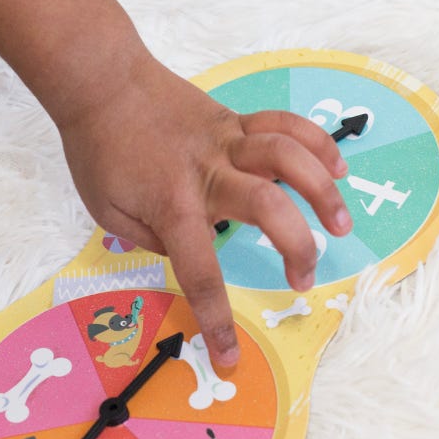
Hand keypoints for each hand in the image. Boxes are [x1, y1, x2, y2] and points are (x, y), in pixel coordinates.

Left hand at [57, 54, 352, 368]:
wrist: (101, 81)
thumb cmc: (98, 149)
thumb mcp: (106, 210)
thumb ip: (149, 239)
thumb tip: (186, 252)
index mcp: (171, 205)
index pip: (201, 271)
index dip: (217, 320)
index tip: (230, 356)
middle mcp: (207, 172)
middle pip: (267, 206)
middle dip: (296, 247)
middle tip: (303, 278)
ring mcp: (225, 140)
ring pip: (287, 156)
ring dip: (322, 191)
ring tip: (340, 223)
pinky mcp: (233, 119)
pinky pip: (284, 124)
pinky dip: (316, 143)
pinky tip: (335, 168)